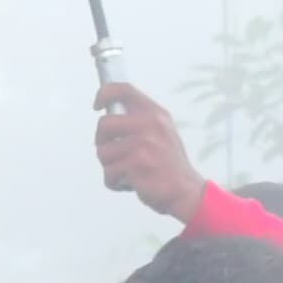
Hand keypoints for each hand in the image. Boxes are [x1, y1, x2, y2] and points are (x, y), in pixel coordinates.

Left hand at [93, 81, 207, 222]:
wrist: (186, 191)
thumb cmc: (168, 164)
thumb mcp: (161, 132)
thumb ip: (138, 119)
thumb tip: (107, 110)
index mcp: (155, 114)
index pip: (124, 90)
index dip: (104, 93)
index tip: (97, 105)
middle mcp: (149, 124)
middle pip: (103, 124)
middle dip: (101, 142)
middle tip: (112, 153)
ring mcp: (143, 144)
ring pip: (102, 152)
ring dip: (109, 166)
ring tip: (126, 171)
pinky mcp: (137, 164)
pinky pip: (109, 173)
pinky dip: (114, 182)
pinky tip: (128, 183)